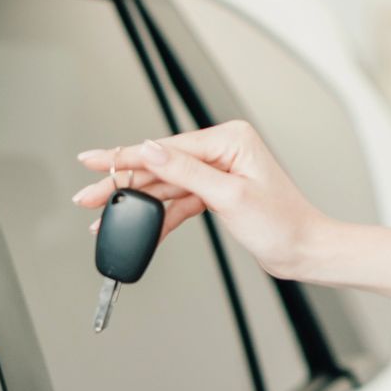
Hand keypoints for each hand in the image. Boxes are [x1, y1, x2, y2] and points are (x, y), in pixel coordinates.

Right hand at [71, 120, 332, 280]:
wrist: (303, 251)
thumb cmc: (282, 223)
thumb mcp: (229, 196)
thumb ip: (185, 172)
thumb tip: (150, 150)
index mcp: (229, 139)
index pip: (165, 148)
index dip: (124, 156)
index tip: (92, 159)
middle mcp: (222, 150)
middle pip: (158, 166)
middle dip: (121, 183)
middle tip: (87, 195)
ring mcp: (217, 172)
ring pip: (163, 185)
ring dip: (135, 203)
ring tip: (103, 215)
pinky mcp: (215, 192)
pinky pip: (177, 202)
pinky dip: (158, 217)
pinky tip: (139, 229)